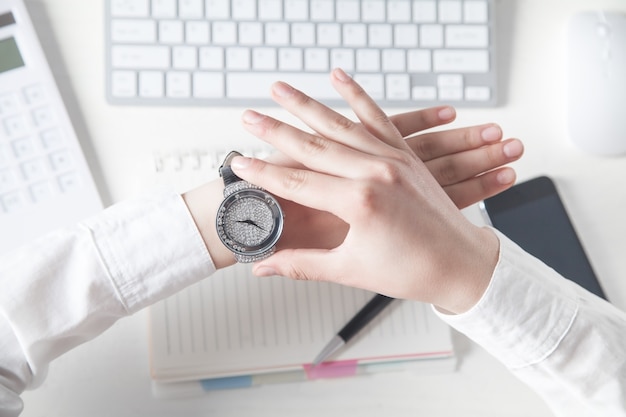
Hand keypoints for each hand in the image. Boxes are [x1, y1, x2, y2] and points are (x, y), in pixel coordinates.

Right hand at [231, 69, 503, 313]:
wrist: (462, 265)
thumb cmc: (411, 272)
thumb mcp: (350, 270)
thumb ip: (301, 264)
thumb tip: (261, 267)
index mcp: (360, 204)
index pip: (298, 184)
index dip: (264, 176)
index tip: (239, 164)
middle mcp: (376, 173)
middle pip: (314, 147)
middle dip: (275, 132)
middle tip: (248, 117)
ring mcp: (393, 159)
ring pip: (341, 125)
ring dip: (307, 105)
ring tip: (280, 89)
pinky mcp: (405, 155)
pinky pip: (379, 118)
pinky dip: (357, 97)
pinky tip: (339, 78)